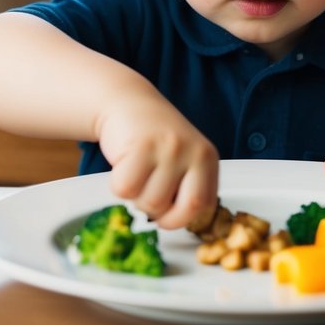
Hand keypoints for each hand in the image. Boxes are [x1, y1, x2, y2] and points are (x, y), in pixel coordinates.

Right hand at [95, 94, 219, 229]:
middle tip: (146, 190)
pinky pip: (125, 188)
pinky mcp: (141, 146)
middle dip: (156, 212)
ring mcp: (168, 148)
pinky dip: (117, 184)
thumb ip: (185, 187)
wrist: (127, 101)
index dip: (180, 217)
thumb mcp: (182, 158)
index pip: (203, 206)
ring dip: (135, 196)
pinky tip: (123, 164)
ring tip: (136, 172)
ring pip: (149, 202)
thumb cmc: (153, 138)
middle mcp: (193, 152)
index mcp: (207, 159)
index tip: (166, 213)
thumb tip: (173, 223)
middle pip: (175, 210)